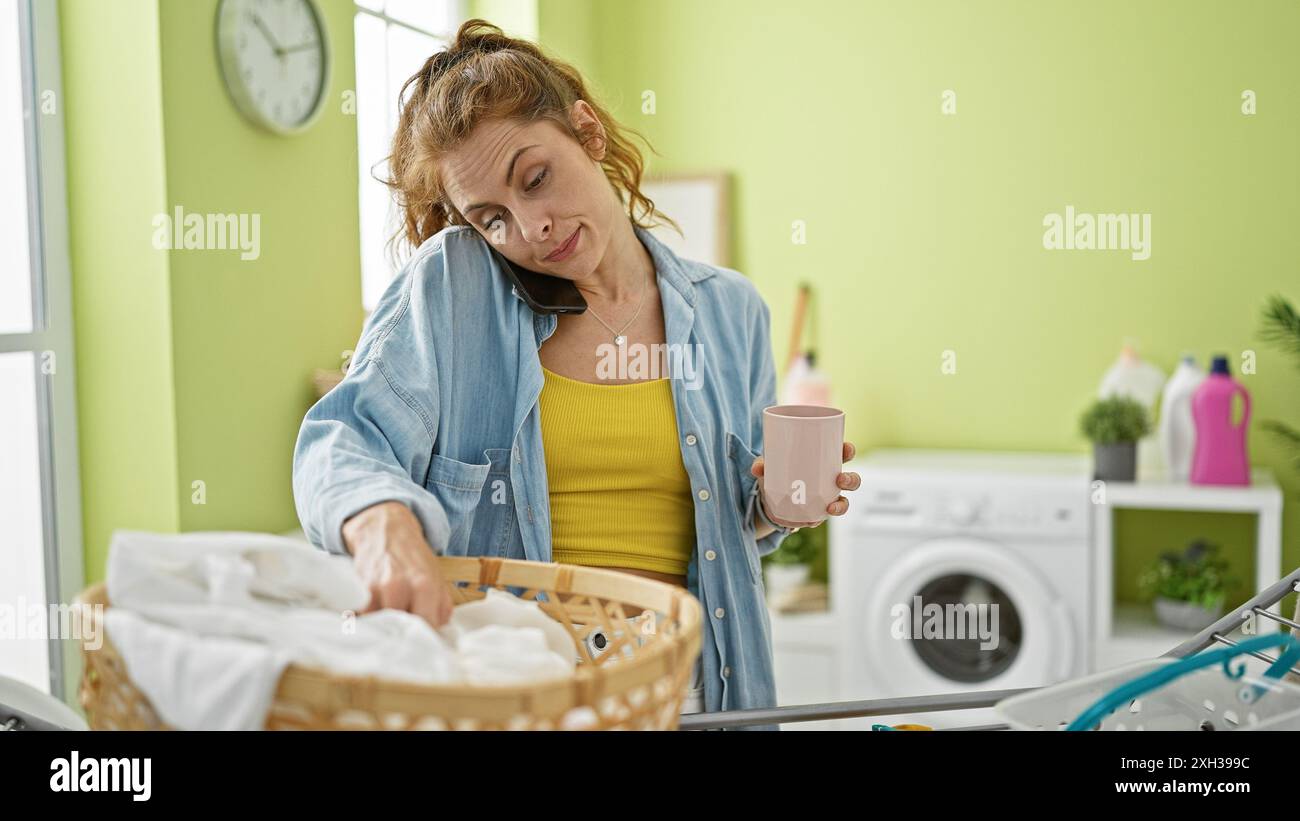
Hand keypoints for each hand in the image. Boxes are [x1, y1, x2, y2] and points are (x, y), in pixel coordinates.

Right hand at [341, 501, 454, 627]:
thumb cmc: (413, 558)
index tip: (421, 642)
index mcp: (424, 585)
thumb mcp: (437, 578)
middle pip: (399, 629)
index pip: (425, 626)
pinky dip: (366, 621)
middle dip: (402, 635)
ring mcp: (374, 587)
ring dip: (382, 629)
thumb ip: (442, 608)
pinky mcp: (356, 588)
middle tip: (404, 635)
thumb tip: (438, 635)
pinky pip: (360, 617)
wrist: (386, 529)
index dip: (424, 638)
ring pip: (378, 625)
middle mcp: (398, 586)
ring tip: (388, 624)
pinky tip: (373, 616)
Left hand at [751, 441, 860, 528]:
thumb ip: (762, 464)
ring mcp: (827, 498)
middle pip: (851, 479)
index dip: (849, 451)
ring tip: (831, 508)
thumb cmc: (776, 473)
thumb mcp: (769, 466)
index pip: (843, 453)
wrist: (769, 498)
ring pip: (844, 501)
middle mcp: (831, 480)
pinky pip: (824, 518)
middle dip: (851, 479)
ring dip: (842, 505)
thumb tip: (758, 468)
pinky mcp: (819, 512)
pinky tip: (812, 522)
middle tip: (840, 479)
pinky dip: (820, 520)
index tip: (846, 449)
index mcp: (824, 461)